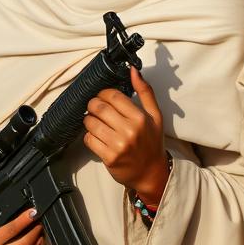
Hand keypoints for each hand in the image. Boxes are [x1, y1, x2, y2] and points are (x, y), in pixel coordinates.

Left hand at [83, 67, 168, 206]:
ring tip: (94, 121)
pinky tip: (96, 136)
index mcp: (140, 118)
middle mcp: (129, 131)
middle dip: (92, 105)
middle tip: (95, 107)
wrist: (151, 174)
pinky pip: (89, 139)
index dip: (103, 94)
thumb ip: (145, 92)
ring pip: (90, 123)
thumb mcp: (155, 116)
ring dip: (88, 120)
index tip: (103, 97)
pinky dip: (89, 136)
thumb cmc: (152, 143)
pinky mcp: (109, 157)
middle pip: (99, 107)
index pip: (113, 96)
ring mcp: (118, 145)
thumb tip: (133, 71)